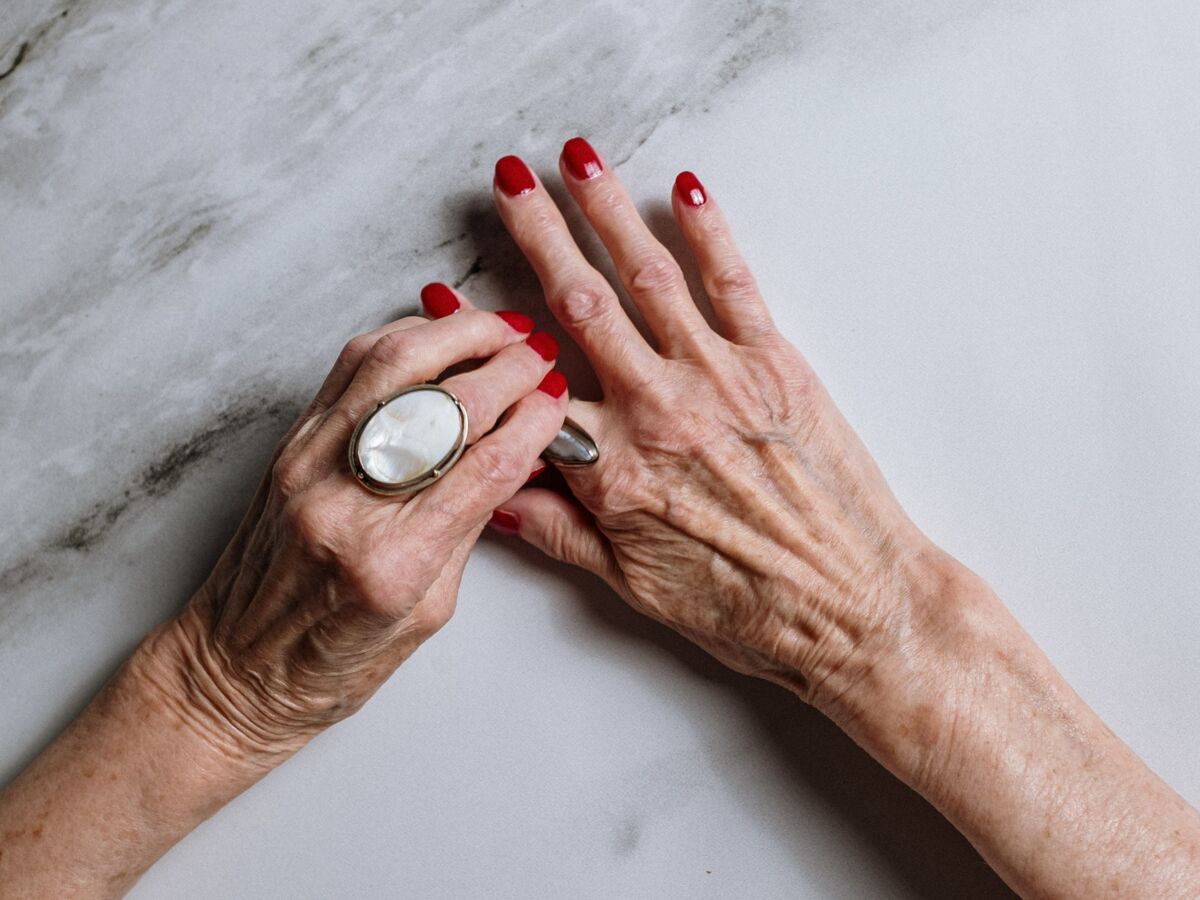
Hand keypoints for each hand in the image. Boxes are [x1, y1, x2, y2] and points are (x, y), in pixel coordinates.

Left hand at [145, 296, 567, 761]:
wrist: (235, 666)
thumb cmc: (329, 660)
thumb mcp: (429, 610)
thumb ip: (468, 525)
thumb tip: (514, 453)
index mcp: (391, 563)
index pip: (484, 467)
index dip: (532, 422)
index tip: (556, 400)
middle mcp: (345, 503)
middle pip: (445, 406)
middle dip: (506, 370)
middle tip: (538, 357)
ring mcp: (308, 464)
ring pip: (392, 364)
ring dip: (455, 333)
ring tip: (496, 329)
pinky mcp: (289, 444)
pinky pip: (350, 368)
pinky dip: (402, 341)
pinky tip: (436, 339)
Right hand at [489, 143, 947, 720]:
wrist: (857, 608)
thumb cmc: (750, 609)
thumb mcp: (634, 587)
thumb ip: (560, 533)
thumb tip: (494, 499)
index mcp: (616, 468)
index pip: (529, 386)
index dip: (484, 338)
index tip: (447, 295)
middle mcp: (659, 409)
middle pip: (581, 305)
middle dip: (538, 233)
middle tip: (507, 181)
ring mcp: (719, 379)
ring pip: (649, 277)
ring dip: (609, 210)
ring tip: (576, 159)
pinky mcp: (777, 366)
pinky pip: (736, 284)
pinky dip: (709, 232)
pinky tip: (685, 190)